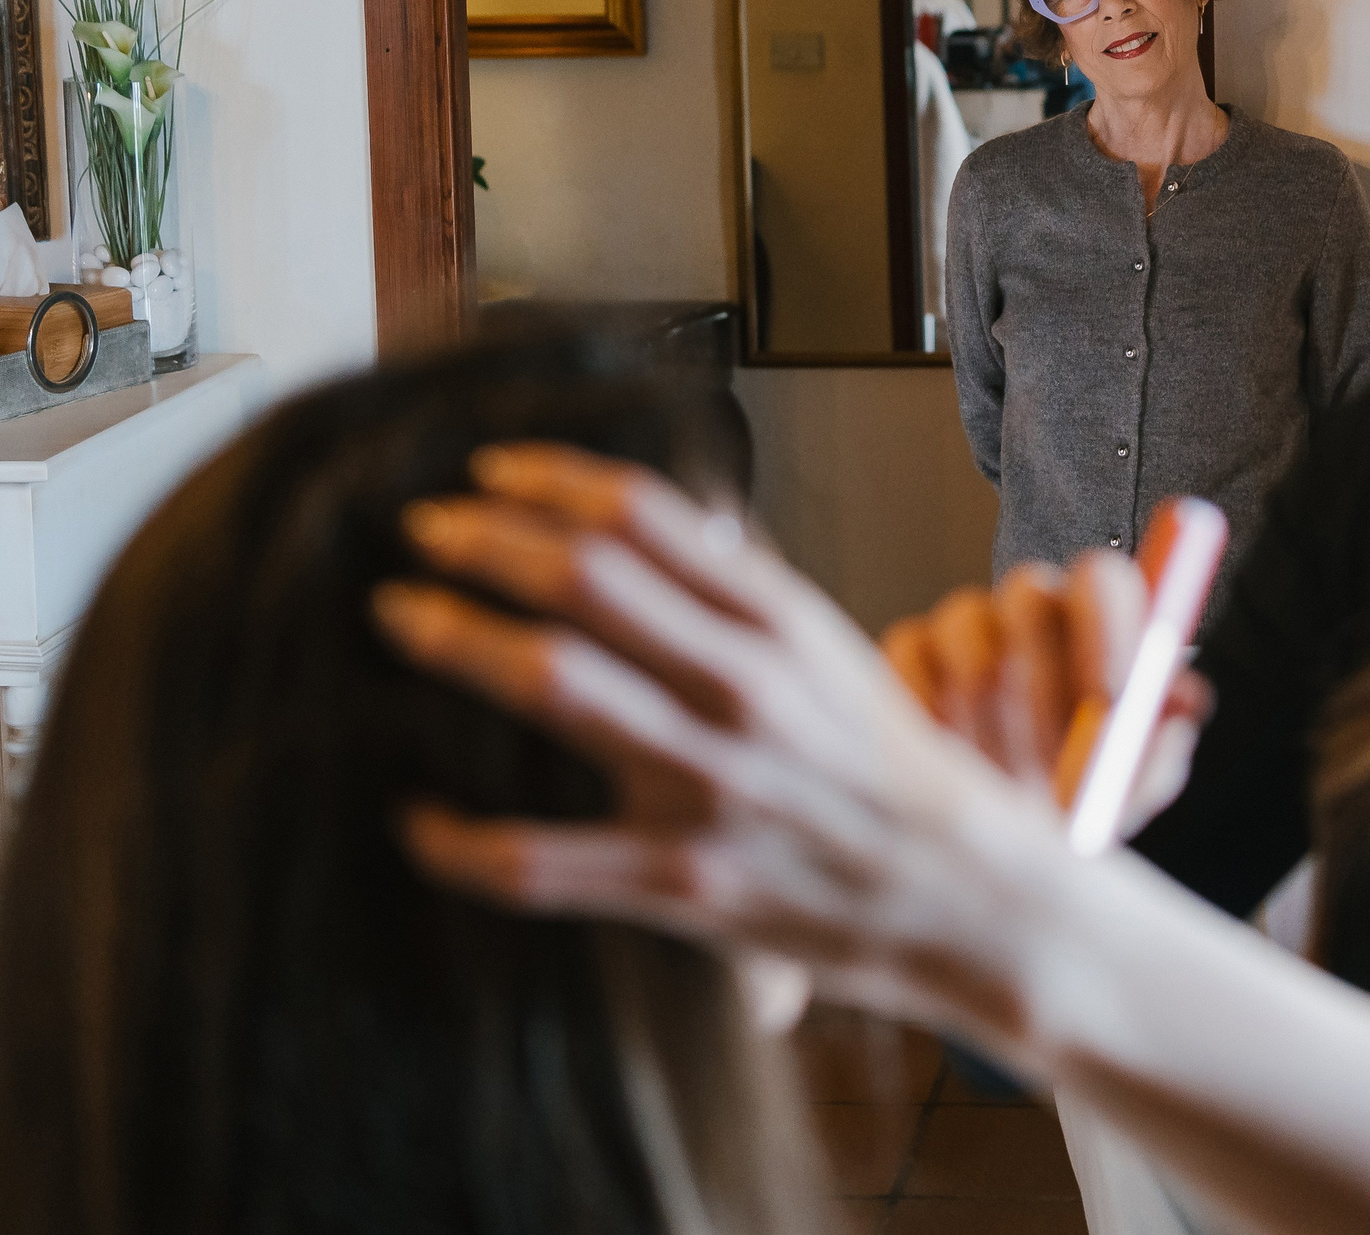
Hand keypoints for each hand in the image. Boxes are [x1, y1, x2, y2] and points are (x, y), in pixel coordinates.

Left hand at [371, 443, 1090, 1054]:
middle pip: (584, 580)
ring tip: (400, 616)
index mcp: (779, 622)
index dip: (548, 482)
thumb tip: (686, 525)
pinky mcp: (688, 881)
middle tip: (419, 532)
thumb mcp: (833, 655)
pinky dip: (461, 843)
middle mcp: (743, 687)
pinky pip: (544, 861)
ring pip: (555, 686)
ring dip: (458, 641)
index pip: (644, 517)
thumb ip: (751, 592)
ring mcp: (713, 784)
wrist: (968, 897)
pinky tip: (415, 822)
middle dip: (482, 544)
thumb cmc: (893, 773)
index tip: (488, 473)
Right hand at [881, 556, 1211, 829]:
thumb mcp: (1132, 785)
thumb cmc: (1083, 800)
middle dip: (1045, 682)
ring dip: (995, 734)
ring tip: (1013, 792)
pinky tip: (956, 777)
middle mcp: (1030, 606)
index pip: (1102, 580)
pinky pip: (914, 673)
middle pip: (1029, 593)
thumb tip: (1183, 699)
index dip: (1107, 629)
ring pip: (973, 651)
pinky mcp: (908, 651)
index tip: (1111, 698)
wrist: (1005, 839)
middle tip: (1055, 759)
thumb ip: (1160, 744)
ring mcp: (963, 623)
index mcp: (1097, 618)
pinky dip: (936, 731)